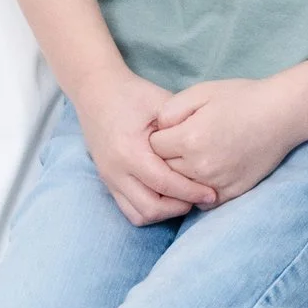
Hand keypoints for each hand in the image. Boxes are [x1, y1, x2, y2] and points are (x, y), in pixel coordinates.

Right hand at [76, 70, 218, 224]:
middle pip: (151, 208)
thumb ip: (181, 127)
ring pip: (139, 215)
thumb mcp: (161, 104)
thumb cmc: (132, 94)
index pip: (164, 183)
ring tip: (184, 198)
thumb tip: (205, 154)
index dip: (191, 191)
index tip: (211, 193)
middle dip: (179, 207)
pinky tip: (167, 197)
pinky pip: (129, 210)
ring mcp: (109, 179)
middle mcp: (115, 170)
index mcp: (129, 151)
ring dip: (164, 212)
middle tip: (200, 197)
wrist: (96, 91)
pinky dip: (150, 210)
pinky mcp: (108, 182)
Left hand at [145, 79, 298, 206]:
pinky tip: (206, 174)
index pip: (153, 147)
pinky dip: (199, 191)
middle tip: (178, 146)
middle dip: (166, 158)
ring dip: (181, 176)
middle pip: (164, 170)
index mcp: (189, 138)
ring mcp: (217, 182)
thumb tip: (157, 129)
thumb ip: (171, 110)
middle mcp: (200, 165)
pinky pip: (203, 202)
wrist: (281, 114)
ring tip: (191, 159)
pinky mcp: (232, 192)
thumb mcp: (202, 92)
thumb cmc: (242, 98)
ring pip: (181, 188)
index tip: (169, 131)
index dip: (158, 137)